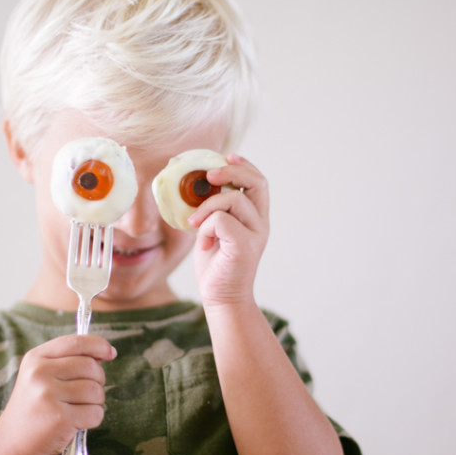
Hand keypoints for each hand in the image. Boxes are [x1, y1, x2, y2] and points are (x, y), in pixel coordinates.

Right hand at [0, 334, 115, 454]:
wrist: (12, 444)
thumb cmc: (34, 408)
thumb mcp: (40, 377)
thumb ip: (69, 360)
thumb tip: (105, 352)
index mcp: (36, 358)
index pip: (76, 342)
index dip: (99, 345)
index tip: (110, 353)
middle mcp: (40, 373)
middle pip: (91, 367)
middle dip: (97, 381)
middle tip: (83, 394)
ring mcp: (48, 395)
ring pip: (96, 391)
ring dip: (95, 403)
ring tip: (77, 409)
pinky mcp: (60, 418)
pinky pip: (96, 413)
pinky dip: (93, 419)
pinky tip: (76, 423)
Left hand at [188, 153, 268, 306]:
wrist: (221, 298)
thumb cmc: (216, 265)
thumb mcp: (215, 230)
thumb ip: (217, 210)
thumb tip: (200, 186)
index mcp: (256, 218)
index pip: (259, 181)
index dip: (244, 165)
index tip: (227, 156)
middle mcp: (261, 224)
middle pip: (256, 182)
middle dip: (232, 171)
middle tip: (209, 176)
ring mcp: (255, 235)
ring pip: (232, 200)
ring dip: (206, 207)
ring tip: (195, 225)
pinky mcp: (244, 246)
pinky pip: (220, 221)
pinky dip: (206, 227)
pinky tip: (204, 243)